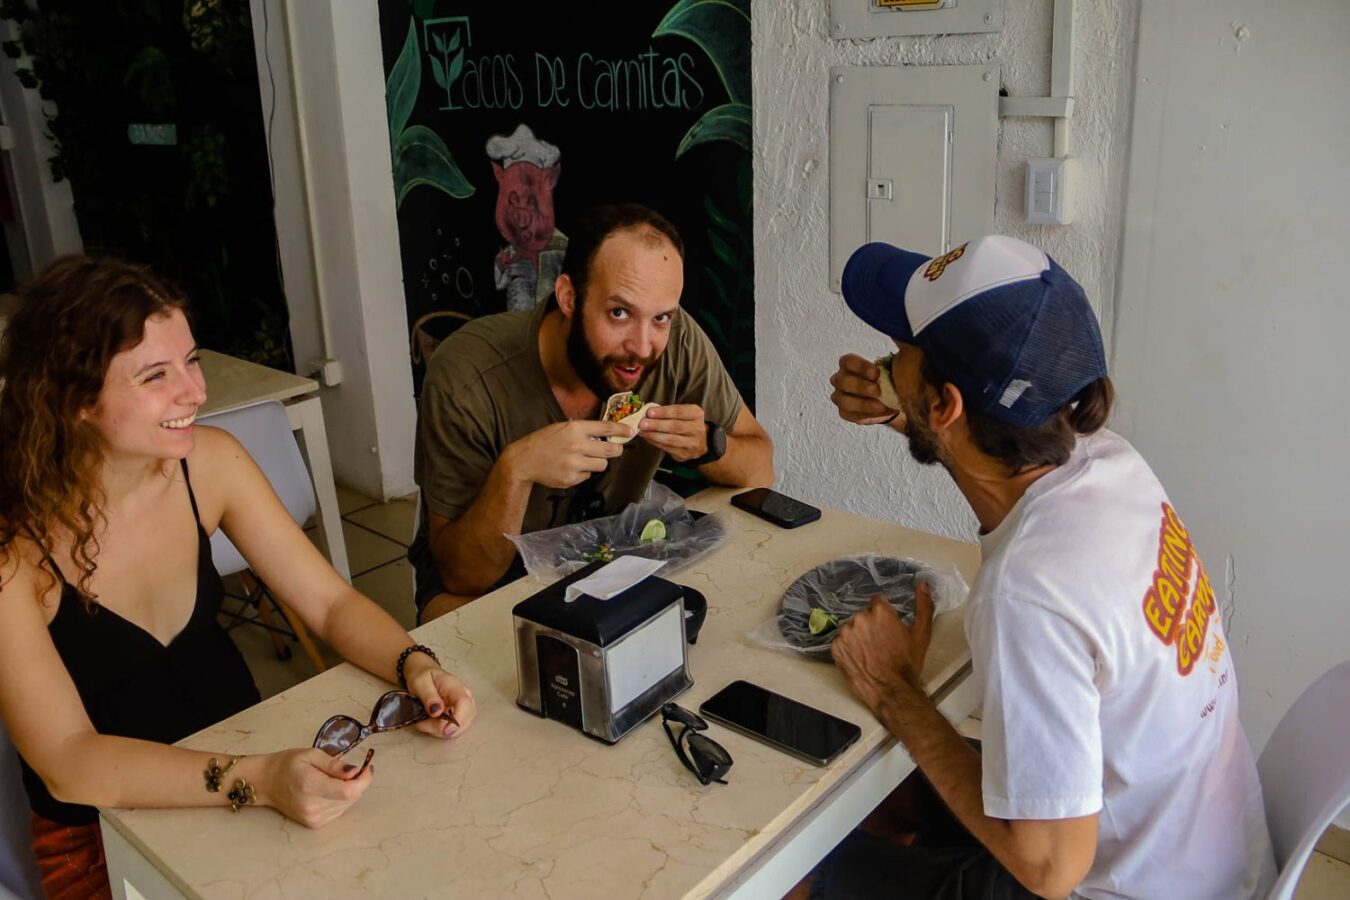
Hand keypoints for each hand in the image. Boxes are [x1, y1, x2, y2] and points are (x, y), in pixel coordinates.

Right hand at [257, 747, 371, 828]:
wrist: (266, 783)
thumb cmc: (288, 764)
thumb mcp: (311, 755)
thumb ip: (334, 764)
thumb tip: (356, 771)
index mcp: (310, 786)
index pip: (348, 791)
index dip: (363, 780)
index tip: (367, 767)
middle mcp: (312, 806)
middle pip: (350, 798)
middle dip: (357, 783)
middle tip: (348, 769)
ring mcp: (313, 818)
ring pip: (347, 805)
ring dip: (349, 791)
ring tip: (334, 779)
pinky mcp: (314, 824)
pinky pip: (339, 811)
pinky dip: (340, 800)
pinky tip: (328, 791)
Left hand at [404, 660, 476, 738]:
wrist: (425, 674)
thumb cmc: (423, 676)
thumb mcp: (420, 683)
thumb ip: (428, 697)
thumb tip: (437, 712)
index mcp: (454, 686)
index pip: (464, 703)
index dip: (458, 719)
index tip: (445, 731)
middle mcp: (464, 696)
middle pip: (465, 719)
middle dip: (443, 728)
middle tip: (423, 724)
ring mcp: (464, 706)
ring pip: (461, 728)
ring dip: (440, 731)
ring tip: (424, 723)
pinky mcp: (461, 714)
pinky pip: (456, 729)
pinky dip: (441, 731)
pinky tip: (431, 724)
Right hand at [504, 420, 632, 488]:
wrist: (524, 460)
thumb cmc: (544, 441)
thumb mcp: (562, 428)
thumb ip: (583, 430)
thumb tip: (607, 434)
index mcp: (575, 429)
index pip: (606, 428)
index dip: (621, 430)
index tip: (631, 431)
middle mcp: (577, 445)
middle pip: (610, 450)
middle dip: (615, 450)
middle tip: (612, 450)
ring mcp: (574, 464)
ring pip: (602, 465)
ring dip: (597, 462)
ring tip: (584, 459)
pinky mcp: (571, 479)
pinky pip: (588, 476)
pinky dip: (583, 473)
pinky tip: (570, 468)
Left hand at [636, 404, 706, 461]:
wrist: (699, 442)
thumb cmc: (686, 424)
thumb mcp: (682, 414)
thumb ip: (667, 412)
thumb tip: (647, 413)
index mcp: (697, 414)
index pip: (679, 412)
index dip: (664, 412)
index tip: (649, 412)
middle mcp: (697, 428)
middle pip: (675, 426)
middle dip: (657, 425)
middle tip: (642, 423)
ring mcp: (692, 443)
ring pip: (671, 439)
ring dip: (654, 435)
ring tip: (642, 431)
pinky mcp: (685, 454)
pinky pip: (668, 448)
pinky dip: (655, 442)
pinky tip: (647, 438)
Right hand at [829, 354, 902, 426]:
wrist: (890, 400)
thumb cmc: (887, 379)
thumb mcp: (891, 367)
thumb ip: (893, 358)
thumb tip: (904, 348)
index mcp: (848, 364)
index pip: (848, 361)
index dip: (861, 367)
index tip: (876, 373)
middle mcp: (840, 379)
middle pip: (843, 381)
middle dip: (860, 386)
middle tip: (877, 390)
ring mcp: (840, 396)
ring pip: (843, 400)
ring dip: (862, 403)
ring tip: (880, 406)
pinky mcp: (844, 412)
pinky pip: (849, 414)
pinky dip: (864, 414)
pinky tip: (878, 412)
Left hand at [831, 582, 934, 715]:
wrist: (892, 690)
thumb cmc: (907, 663)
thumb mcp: (921, 633)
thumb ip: (923, 605)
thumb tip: (922, 583)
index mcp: (879, 611)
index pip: (877, 602)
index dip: (884, 615)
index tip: (888, 628)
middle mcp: (859, 618)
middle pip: (864, 615)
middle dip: (871, 626)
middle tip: (881, 643)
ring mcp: (845, 633)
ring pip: (851, 628)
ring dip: (858, 636)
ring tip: (870, 652)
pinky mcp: (835, 648)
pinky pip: (841, 642)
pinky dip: (848, 648)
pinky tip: (860, 658)